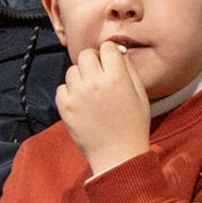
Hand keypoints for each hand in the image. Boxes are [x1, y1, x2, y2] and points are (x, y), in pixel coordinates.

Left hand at [57, 41, 149, 176]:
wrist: (117, 155)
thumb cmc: (133, 125)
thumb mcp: (141, 95)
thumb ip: (130, 70)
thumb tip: (118, 53)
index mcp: (116, 77)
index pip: (107, 47)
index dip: (110, 53)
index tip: (111, 62)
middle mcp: (94, 82)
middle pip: (86, 55)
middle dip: (93, 61)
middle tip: (98, 75)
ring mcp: (77, 95)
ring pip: (72, 71)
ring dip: (80, 77)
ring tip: (89, 92)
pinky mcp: (65, 107)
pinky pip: (61, 88)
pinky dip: (69, 93)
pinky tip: (81, 103)